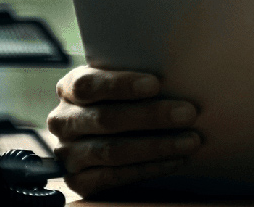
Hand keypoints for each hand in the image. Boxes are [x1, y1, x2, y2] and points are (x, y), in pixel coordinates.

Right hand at [47, 66, 202, 197]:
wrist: (110, 138)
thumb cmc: (125, 100)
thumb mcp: (123, 83)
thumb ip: (138, 76)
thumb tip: (179, 71)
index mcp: (70, 88)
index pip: (88, 84)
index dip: (120, 84)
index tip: (156, 84)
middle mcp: (63, 121)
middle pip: (105, 118)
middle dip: (150, 116)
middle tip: (188, 113)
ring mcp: (67, 154)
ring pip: (111, 150)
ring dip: (155, 146)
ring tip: (190, 141)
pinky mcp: (78, 181)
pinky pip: (113, 177)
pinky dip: (148, 169)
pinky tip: (175, 161)